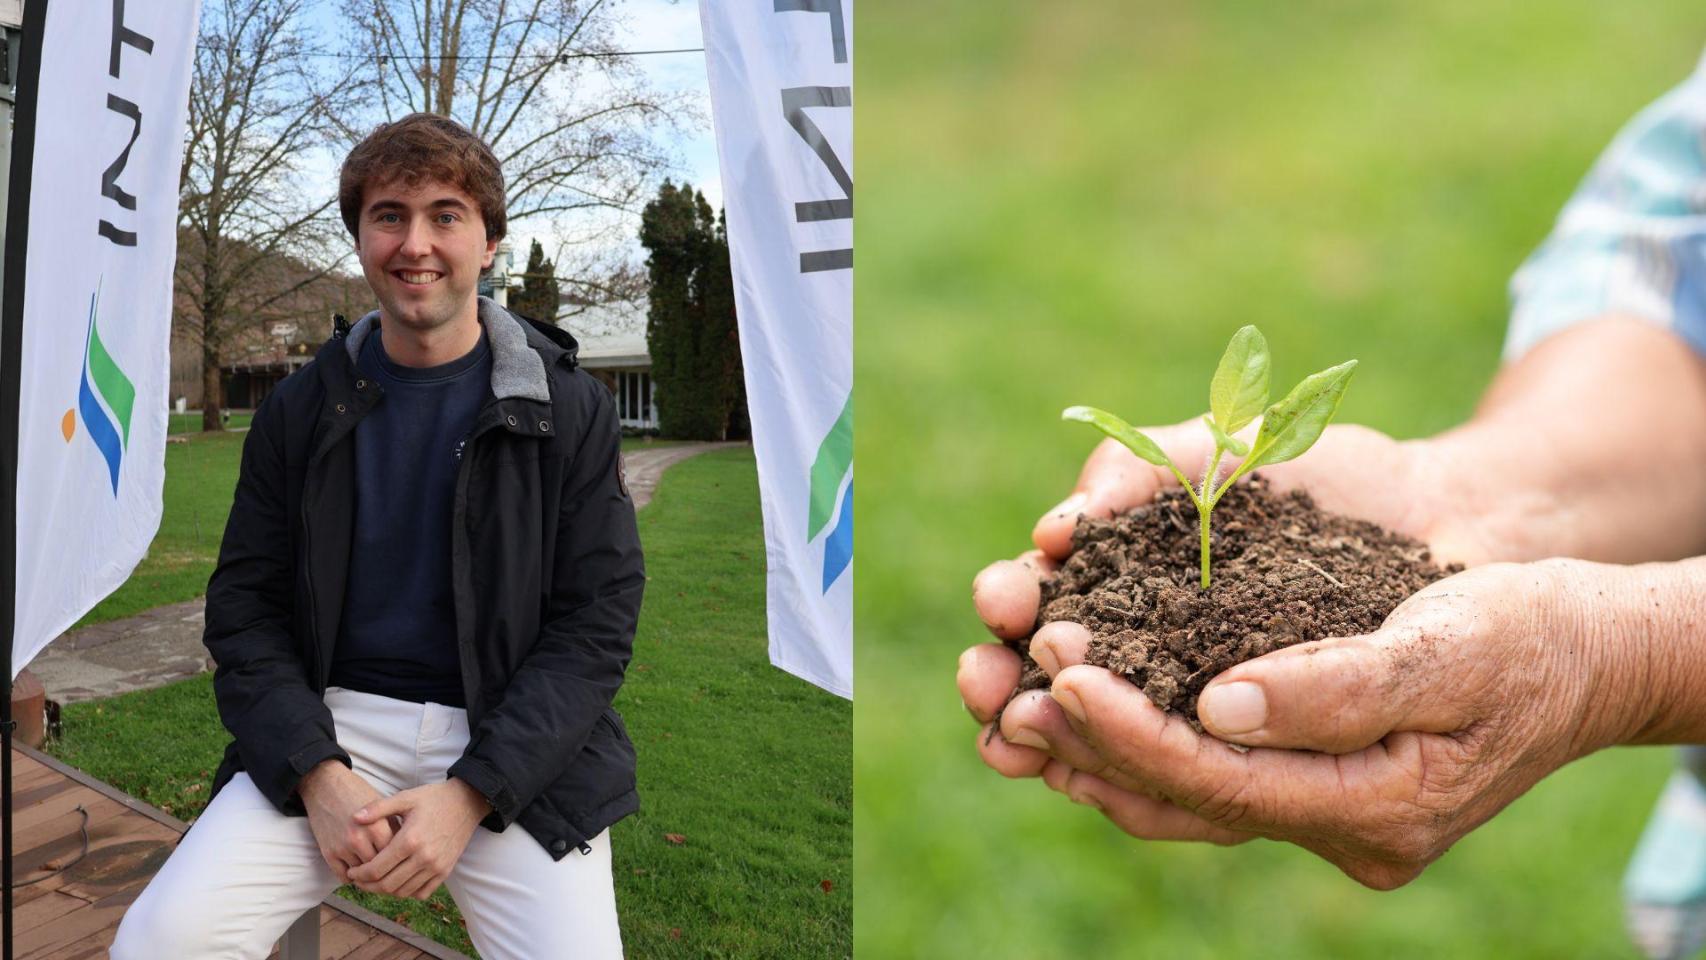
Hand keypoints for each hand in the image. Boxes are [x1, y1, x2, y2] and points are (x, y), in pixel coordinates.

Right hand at [299, 760, 393, 881]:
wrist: (326, 786)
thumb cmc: (358, 794)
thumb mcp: (383, 807)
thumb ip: (394, 828)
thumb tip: (407, 852)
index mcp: (379, 827)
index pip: (396, 856)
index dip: (400, 861)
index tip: (403, 863)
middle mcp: (361, 839)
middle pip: (379, 868)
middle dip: (385, 871)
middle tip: (390, 873)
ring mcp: (343, 847)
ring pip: (362, 875)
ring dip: (368, 876)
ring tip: (375, 874)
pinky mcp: (328, 853)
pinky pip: (343, 876)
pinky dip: (351, 877)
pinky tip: (357, 871)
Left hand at [345, 779, 492, 899]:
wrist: (467, 802)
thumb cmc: (434, 798)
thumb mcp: (405, 797)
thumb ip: (378, 808)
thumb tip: (355, 818)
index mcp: (409, 840)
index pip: (377, 869)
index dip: (359, 875)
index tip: (351, 872)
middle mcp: (423, 857)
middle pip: (387, 885)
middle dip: (368, 886)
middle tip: (359, 881)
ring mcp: (436, 866)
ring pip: (403, 892)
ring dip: (385, 891)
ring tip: (376, 882)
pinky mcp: (446, 871)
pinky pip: (422, 893)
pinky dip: (407, 892)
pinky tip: (399, 882)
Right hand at [962, 418, 1463, 779]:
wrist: (1449, 517)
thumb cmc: (1330, 473)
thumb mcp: (1229, 449)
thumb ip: (1145, 464)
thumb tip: (1061, 530)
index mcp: (1122, 576)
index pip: (1043, 598)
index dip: (1011, 602)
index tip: (1000, 598)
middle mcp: (1146, 649)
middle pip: (1054, 679)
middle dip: (1008, 683)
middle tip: (987, 681)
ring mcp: (1199, 707)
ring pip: (1111, 740)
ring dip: (1059, 741)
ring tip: (1020, 737)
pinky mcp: (1258, 753)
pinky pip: (1193, 783)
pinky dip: (1144, 781)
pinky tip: (1109, 781)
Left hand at [1015, 560, 1634, 888]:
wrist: (1584, 653)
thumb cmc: (1528, 633)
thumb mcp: (1449, 645)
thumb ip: (1338, 686)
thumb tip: (1217, 705)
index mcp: (1376, 806)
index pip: (1222, 781)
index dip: (1132, 729)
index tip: (1059, 672)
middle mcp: (1337, 826)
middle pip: (1181, 796)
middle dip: (1082, 740)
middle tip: (996, 684)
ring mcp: (1319, 810)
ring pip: (1176, 796)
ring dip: (1085, 748)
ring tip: (1005, 696)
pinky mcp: (1305, 777)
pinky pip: (1196, 776)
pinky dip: (1129, 742)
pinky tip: (1070, 703)